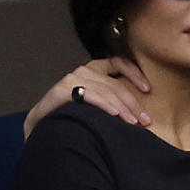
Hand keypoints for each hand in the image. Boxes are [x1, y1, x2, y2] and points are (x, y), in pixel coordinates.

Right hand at [23, 57, 150, 137]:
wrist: (41, 127)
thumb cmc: (71, 117)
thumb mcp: (96, 105)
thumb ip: (112, 101)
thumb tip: (140, 113)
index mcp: (94, 71)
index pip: (119, 63)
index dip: (135, 74)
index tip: (148, 90)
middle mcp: (83, 71)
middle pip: (116, 84)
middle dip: (133, 103)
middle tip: (145, 120)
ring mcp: (72, 79)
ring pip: (106, 90)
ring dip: (123, 108)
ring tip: (133, 122)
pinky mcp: (62, 89)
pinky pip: (90, 95)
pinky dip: (105, 104)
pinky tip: (115, 114)